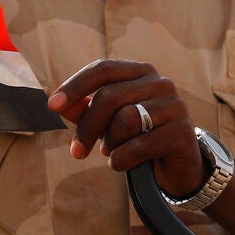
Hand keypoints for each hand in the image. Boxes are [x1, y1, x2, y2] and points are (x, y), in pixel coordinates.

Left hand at [47, 59, 205, 197]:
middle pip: (109, 97)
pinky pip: (139, 145)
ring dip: (110, 144)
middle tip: (76, 152)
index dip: (75, 86)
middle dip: (87, 128)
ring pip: (125, 120)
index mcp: (140, 72)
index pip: (103, 69)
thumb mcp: (107, 123)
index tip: (52, 105)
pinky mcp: (182, 131)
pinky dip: (122, 159)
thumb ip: (84, 110)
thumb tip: (57, 104)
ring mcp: (174, 105)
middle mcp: (160, 82)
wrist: (176, 165)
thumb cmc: (137, 137)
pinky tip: (121, 163)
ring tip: (112, 153)